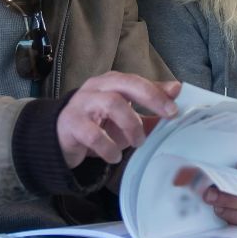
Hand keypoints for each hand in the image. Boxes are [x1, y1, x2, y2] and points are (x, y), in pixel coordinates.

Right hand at [57, 74, 179, 169]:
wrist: (60, 138)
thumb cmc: (98, 124)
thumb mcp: (126, 114)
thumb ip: (149, 103)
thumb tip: (176, 89)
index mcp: (111, 82)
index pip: (137, 80)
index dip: (158, 92)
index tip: (174, 109)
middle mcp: (96, 88)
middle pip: (125, 84)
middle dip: (149, 99)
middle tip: (166, 117)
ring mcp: (82, 104)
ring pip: (111, 104)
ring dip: (131, 125)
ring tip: (137, 143)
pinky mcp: (71, 124)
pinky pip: (93, 134)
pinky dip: (109, 147)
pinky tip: (114, 156)